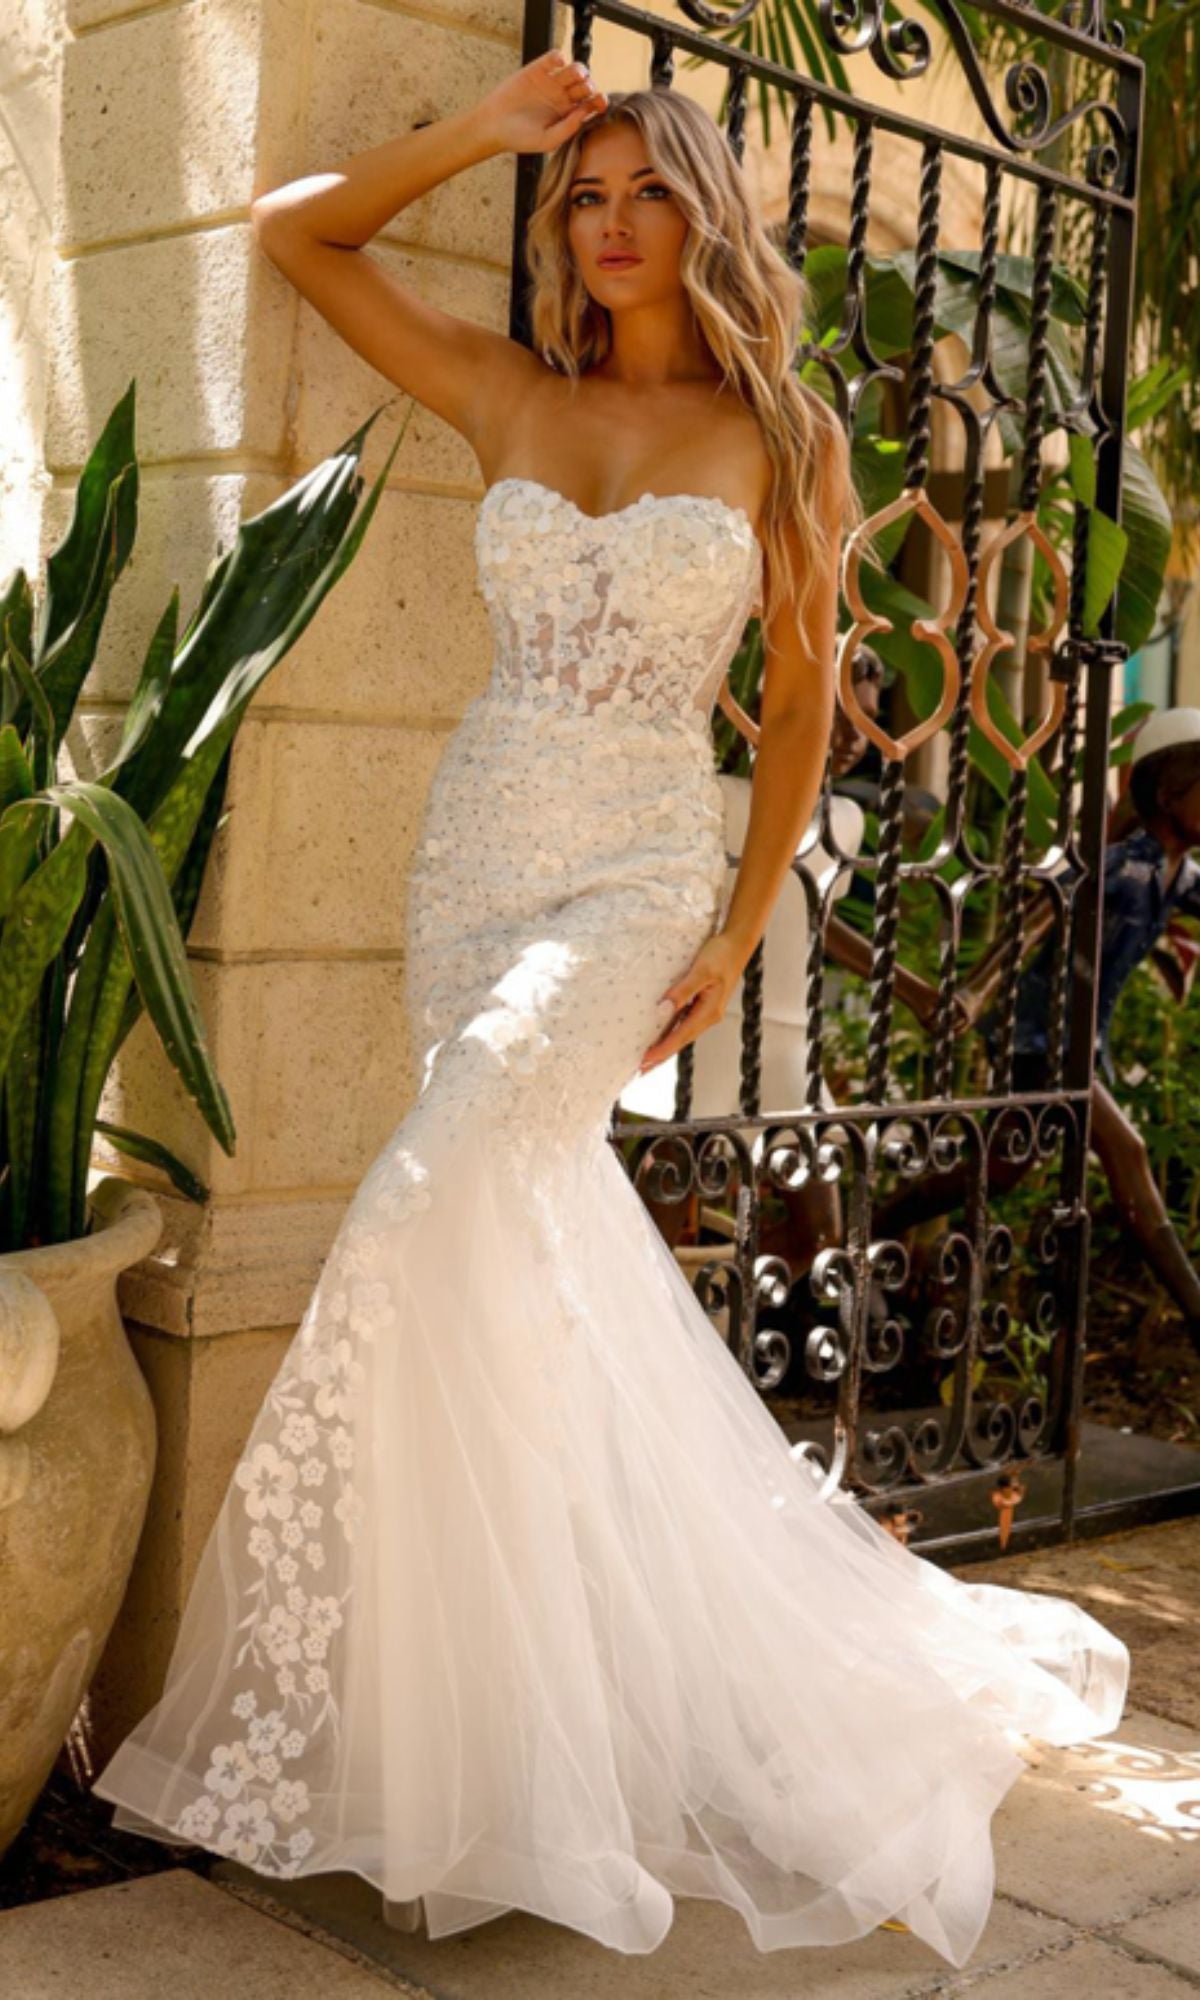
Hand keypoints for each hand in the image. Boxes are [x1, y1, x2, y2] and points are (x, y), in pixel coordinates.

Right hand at [480, 50, 608, 156]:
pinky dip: (559, 57)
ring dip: (579, 70)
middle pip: (584, 86)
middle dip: (589, 85)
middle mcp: (561, 98)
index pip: (589, 105)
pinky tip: (558, 63)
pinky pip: (553, 58)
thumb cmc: (519, 138)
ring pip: (573, 70)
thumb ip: (568, 128)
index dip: (599, 101)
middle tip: (586, 89)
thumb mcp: (547, 140)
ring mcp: (550, 82)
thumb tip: (586, 112)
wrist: (493, 126)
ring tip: (574, 75)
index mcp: (567, 115)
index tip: (601, 102)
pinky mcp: (536, 70)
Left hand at [637, 933, 745, 1073]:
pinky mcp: (702, 1004)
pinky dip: (671, 1033)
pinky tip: (661, 1036)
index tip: (645, 1061)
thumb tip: (664, 1009)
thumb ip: (683, 991)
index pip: (680, 1036)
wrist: (737, 944)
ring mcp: (706, 1011)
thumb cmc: (721, 954)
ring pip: (681, 1034)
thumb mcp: (701, 971)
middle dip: (661, 1056)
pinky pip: (683, 1023)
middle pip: (680, 1041)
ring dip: (665, 1047)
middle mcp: (708, 1016)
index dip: (662, 1050)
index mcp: (709, 1012)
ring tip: (647, 1059)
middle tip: (641, 1070)